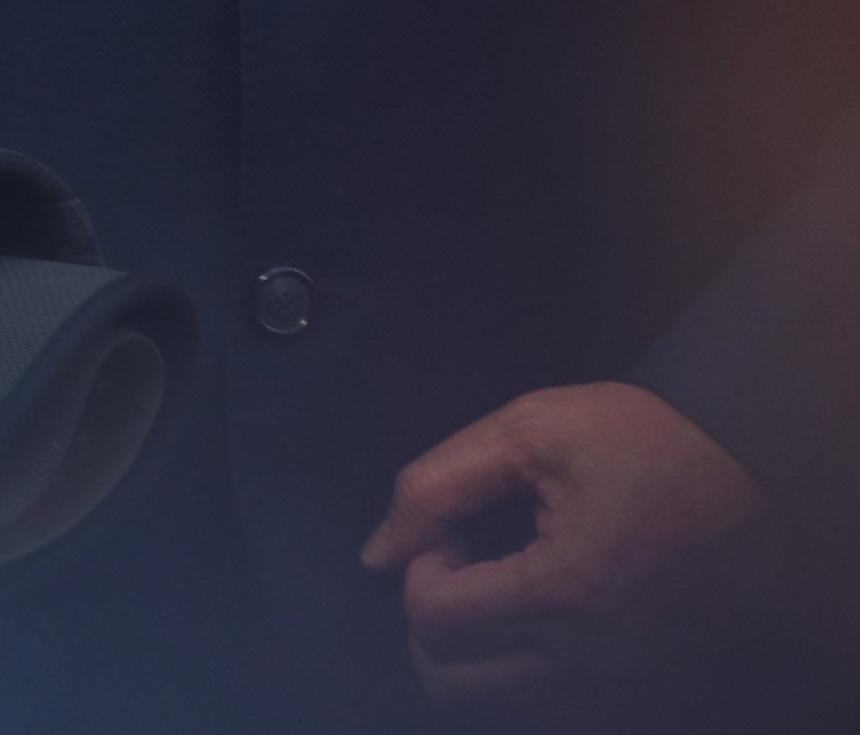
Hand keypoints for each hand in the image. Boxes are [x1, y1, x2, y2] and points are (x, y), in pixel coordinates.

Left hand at [361, 382, 768, 720]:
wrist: (758, 469)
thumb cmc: (649, 441)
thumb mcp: (531, 429)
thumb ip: (436, 485)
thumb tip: (377, 551)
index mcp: (563, 591)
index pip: (432, 617)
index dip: (420, 563)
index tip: (455, 529)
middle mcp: (593, 656)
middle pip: (453, 685)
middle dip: (430, 623)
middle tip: (460, 567)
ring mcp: (624, 681)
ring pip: (500, 705)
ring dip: (472, 653)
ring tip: (498, 586)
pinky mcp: (649, 687)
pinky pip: (554, 703)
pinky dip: (521, 669)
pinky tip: (539, 610)